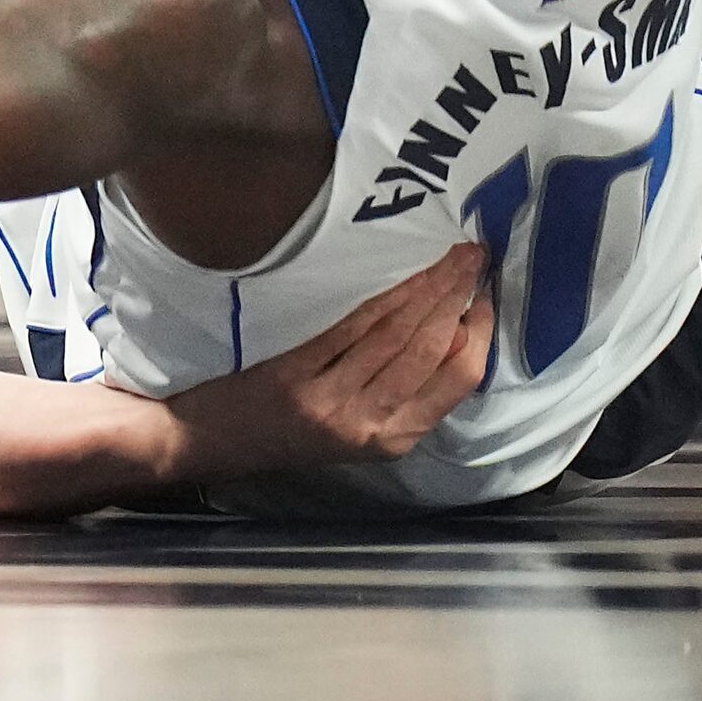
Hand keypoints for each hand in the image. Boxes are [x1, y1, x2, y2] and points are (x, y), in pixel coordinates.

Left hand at [165, 243, 493, 475]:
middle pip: (430, 353)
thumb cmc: (287, 434)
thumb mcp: (355, 432)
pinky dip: (384, 299)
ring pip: (396, 338)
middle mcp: (368, 424)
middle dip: (459, 299)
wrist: (212, 442)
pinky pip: (350, 331)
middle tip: (478, 258)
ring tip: (453, 258)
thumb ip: (398, 399)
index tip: (489, 296)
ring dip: (430, 290)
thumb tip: (448, 341)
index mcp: (392, 439)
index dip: (479, 335)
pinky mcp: (294, 376)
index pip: (457, 383)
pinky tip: (405, 275)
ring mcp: (330, 400)